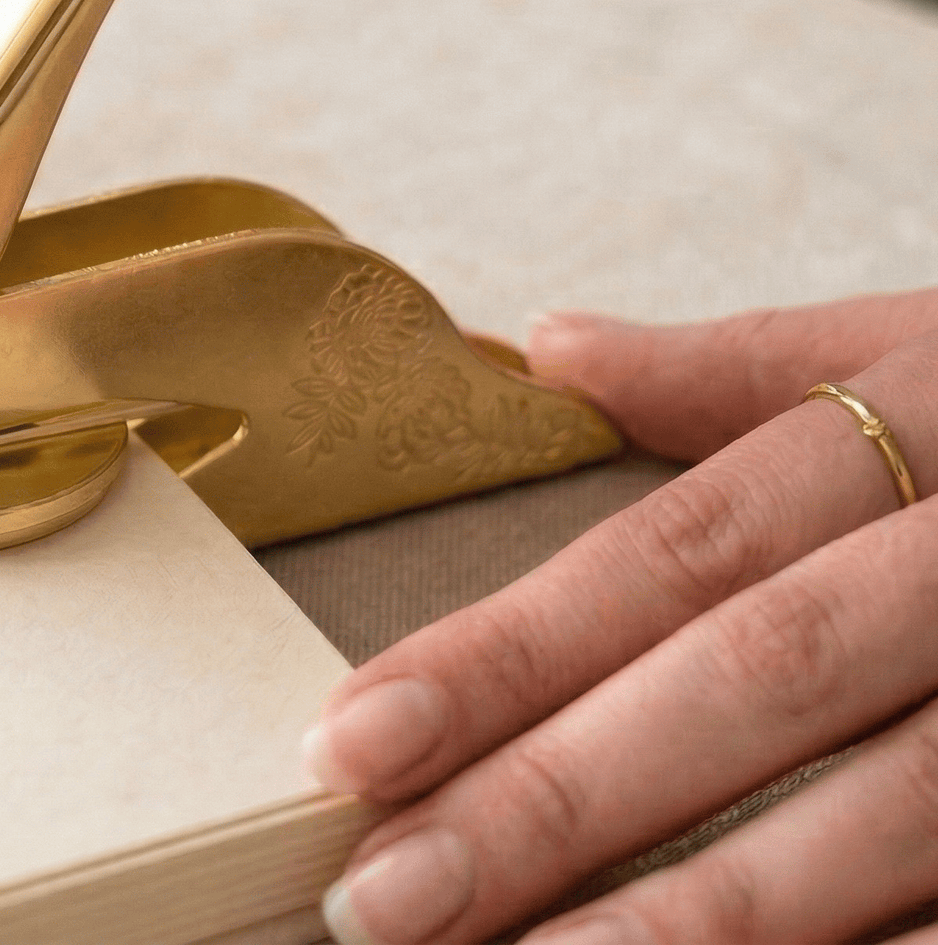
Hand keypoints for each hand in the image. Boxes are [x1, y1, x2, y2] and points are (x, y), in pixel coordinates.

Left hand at [303, 290, 937, 943]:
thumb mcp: (922, 342)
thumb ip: (733, 363)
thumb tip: (550, 340)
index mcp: (905, 435)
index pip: (663, 557)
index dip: (503, 649)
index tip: (348, 738)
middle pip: (740, 689)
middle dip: (555, 801)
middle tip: (377, 896)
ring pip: (868, 823)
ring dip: (687, 921)